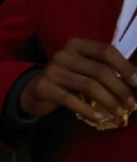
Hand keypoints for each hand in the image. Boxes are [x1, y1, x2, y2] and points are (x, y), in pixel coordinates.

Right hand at [19, 38, 136, 124]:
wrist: (34, 91)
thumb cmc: (66, 79)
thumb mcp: (83, 68)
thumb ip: (102, 68)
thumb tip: (134, 79)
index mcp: (77, 45)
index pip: (106, 51)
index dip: (125, 66)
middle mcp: (63, 54)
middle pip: (100, 71)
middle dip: (120, 89)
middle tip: (131, 104)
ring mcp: (52, 71)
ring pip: (89, 86)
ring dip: (108, 101)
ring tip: (119, 113)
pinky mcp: (44, 88)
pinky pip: (71, 100)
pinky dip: (88, 110)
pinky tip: (100, 116)